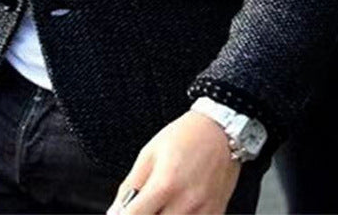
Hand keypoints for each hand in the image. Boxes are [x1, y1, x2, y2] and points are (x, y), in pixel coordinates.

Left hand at [106, 110, 241, 214]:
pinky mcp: (215, 214)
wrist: (221, 131)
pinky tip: (177, 207)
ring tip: (161, 203)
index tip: (122, 213)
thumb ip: (130, 186)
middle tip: (144, 204)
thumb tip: (115, 210)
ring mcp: (202, 213)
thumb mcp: (149, 153)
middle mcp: (185, 202)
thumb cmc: (185, 137)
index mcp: (165, 184)